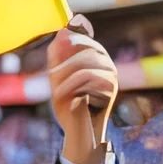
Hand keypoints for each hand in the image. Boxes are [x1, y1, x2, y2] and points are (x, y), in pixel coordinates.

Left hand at [47, 13, 117, 163]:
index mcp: (96, 60)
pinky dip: (71, 86)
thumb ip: (58, 57)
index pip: (88, 41)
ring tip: (56, 92)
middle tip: (51, 75)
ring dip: (66, 77)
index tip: (62, 35)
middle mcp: (107, 65)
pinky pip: (88, 77)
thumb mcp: (58, 79)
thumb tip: (60, 32)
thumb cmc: (69, 104)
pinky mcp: (111, 88)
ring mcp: (111, 76)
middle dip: (65, 62)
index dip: (76, 36)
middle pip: (87, 51)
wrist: (79, 131)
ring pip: (86, 65)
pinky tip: (65, 97)